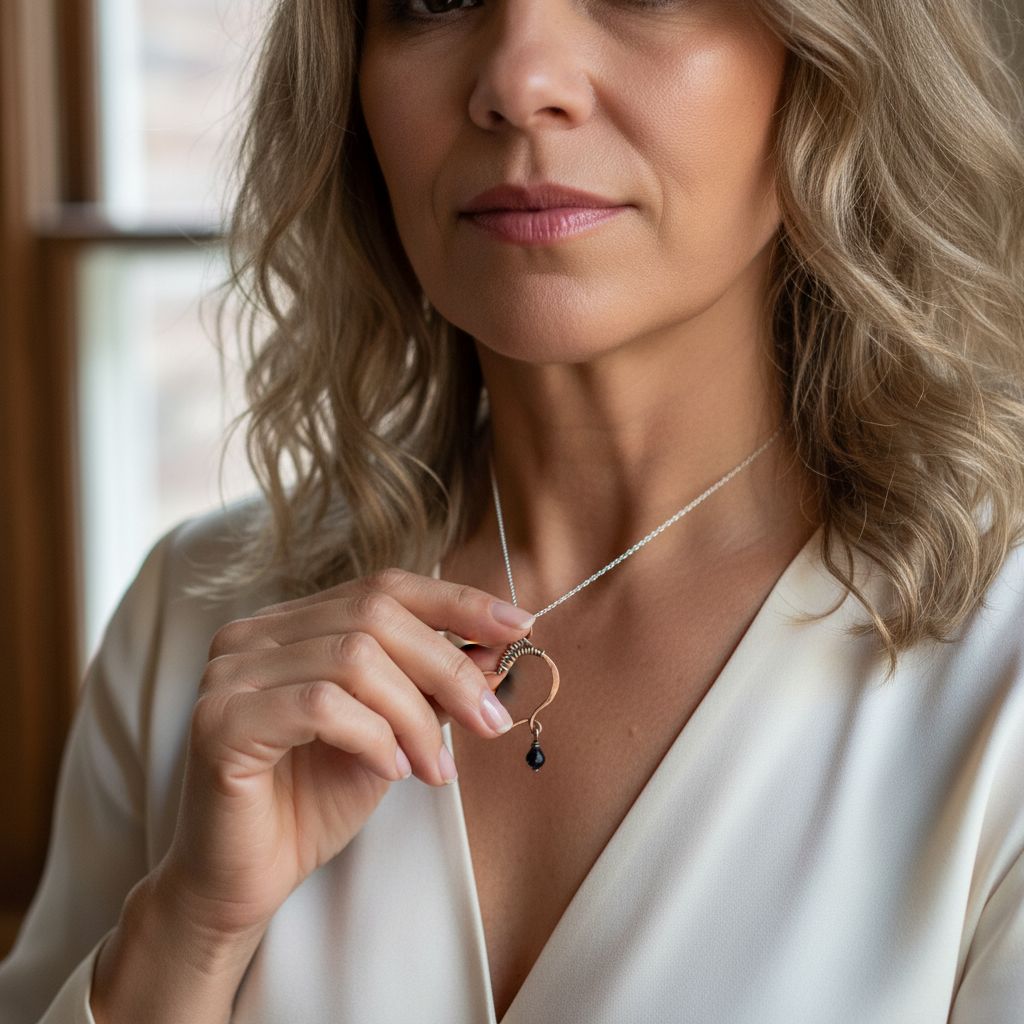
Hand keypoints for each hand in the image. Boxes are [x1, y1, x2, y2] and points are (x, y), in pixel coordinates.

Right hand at [151, 567, 533, 939]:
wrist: (246, 881)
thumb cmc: (315, 802)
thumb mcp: (393, 733)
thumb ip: (432, 687)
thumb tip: (498, 648)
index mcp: (292, 624)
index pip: (383, 586)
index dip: (456, 601)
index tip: (518, 625)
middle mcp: (254, 634)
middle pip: (375, 615)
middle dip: (448, 667)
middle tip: (491, 721)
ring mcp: (230, 673)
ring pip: (354, 659)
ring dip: (415, 716)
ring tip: (434, 768)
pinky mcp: (222, 721)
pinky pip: (321, 705)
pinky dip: (374, 737)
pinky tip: (390, 772)